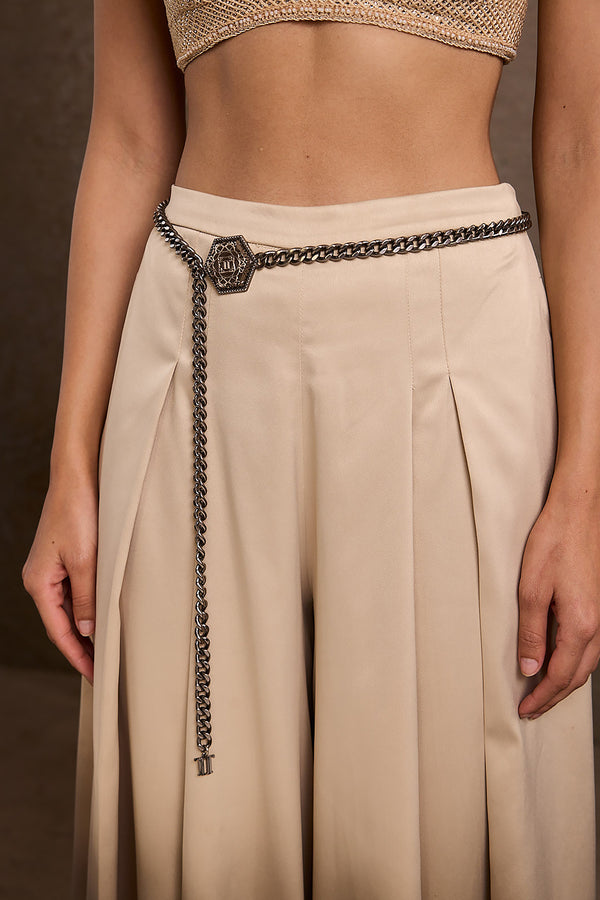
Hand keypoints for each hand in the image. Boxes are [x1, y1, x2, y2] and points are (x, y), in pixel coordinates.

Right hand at [21, 470, 96, 684]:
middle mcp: (40, 579)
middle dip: (80, 648)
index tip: (94, 676)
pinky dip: (86, 609)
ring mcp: (50, 570)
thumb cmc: (79, 515)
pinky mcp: (62, 559)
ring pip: (68, 609)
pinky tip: (100, 617)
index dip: (77, 656)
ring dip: (85, 629)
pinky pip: (73, 593)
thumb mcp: (86, 561)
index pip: (59, 631)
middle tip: (102, 670)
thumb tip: (87, 631)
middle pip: (61, 624)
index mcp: (39, 583)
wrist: (78, 479)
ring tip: (104, 650)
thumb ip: (86, 598)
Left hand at [517, 484, 599, 719]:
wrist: (577, 512)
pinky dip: (574, 663)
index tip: (524, 709)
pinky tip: (560, 662)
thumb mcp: (531, 590)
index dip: (541, 696)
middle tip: (531, 709)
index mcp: (581, 625)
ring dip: (565, 681)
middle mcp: (597, 625)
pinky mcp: (596, 605)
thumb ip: (532, 633)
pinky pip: (589, 647)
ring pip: (586, 663)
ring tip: (542, 692)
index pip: (560, 675)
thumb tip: (530, 669)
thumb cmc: (553, 544)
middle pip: (577, 675)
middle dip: (554, 696)